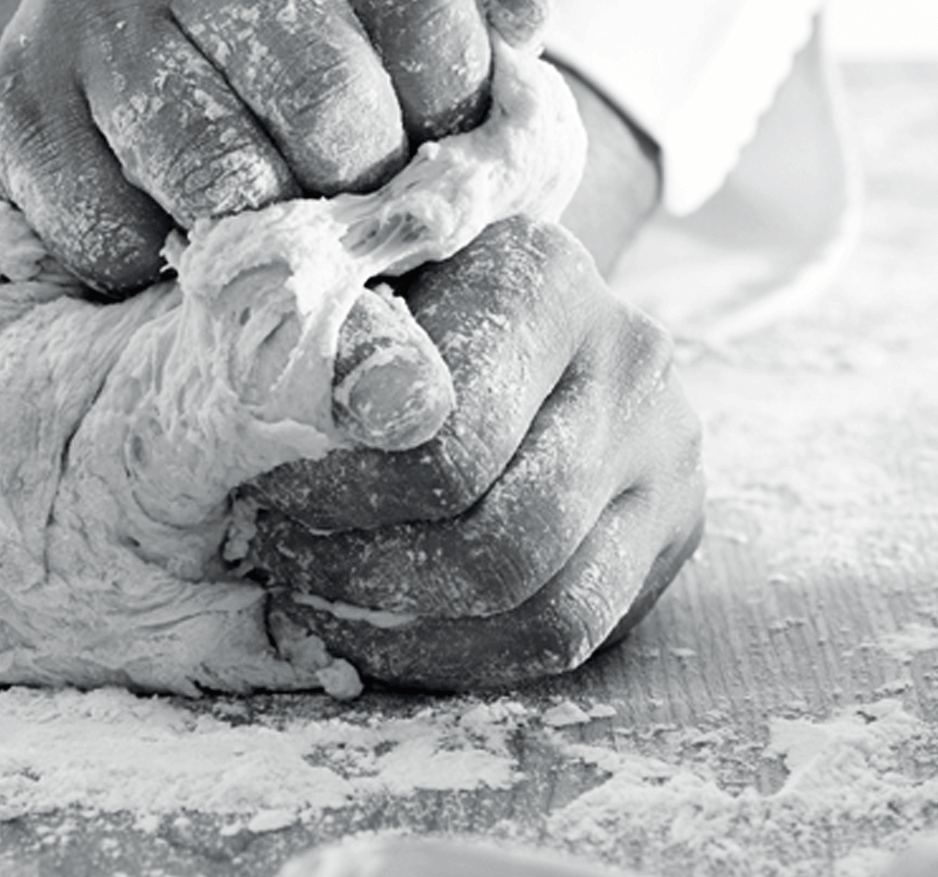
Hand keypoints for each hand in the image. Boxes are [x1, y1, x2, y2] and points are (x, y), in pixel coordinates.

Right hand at [0, 0, 545, 295]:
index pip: (422, 7)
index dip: (455, 117)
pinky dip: (161, 273)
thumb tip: (526, 16)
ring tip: (277, 245)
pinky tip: (176, 244)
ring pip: (220, 178)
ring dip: (269, 243)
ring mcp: (87, 8)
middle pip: (329, 100)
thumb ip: (476, 5)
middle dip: (365, 192)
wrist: (99, 52)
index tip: (438, 158)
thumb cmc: (288, 47)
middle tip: (355, 218)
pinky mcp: (12, 100)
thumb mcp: (391, 1)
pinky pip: (115, 234)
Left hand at [243, 217, 703, 690]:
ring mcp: (665, 459)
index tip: (267, 495)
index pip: (447, 441)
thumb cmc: (407, 296)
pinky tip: (381, 635)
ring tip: (320, 601)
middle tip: (282, 562)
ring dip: (408, 631)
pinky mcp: (671, 532)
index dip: (341, 493)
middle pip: (501, 539)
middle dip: (367, 574)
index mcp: (545, 280)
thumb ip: (336, 342)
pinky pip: (567, 639)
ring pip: (546, 609)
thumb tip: (306, 405)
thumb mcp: (357, 285)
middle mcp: (630, 365)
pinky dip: (459, 657)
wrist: (515, 305)